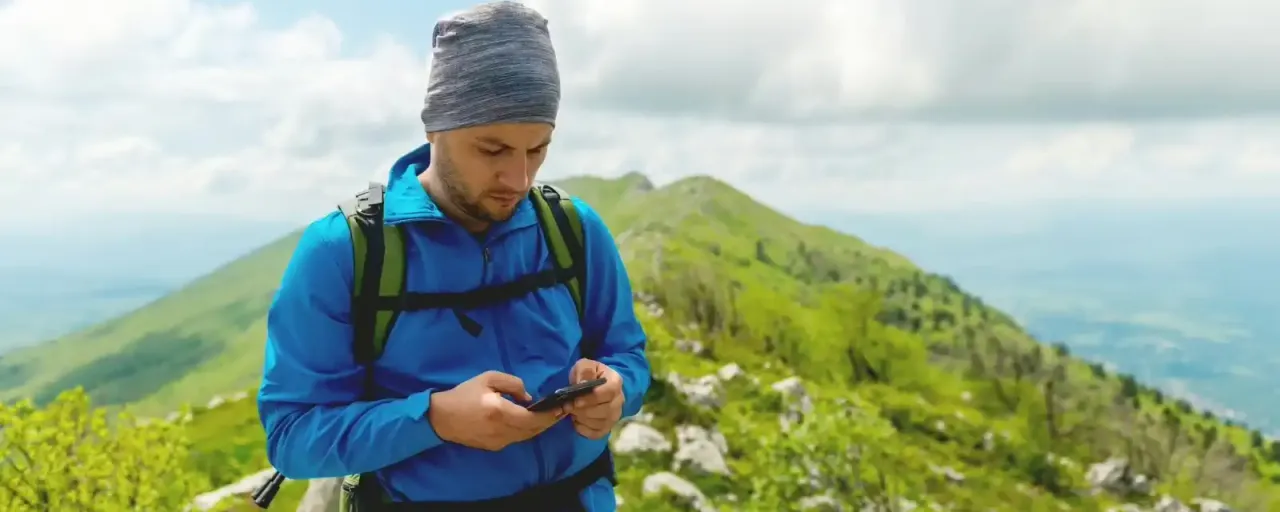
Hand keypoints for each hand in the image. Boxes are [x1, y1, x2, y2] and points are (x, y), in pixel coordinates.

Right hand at [428, 371, 566, 450]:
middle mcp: (502, 431)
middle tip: (561, 412)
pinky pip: (516, 439)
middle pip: (533, 430)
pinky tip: (529, 422)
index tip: (562, 408)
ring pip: (526, 436)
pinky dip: (526, 431)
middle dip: (549, 422)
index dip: (550, 415)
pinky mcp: (494, 447)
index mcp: (501, 413)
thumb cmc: (464, 395)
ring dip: (539, 427)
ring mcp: (498, 442)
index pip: (533, 419)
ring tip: (549, 416)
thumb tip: (529, 397)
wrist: (441, 418)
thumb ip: (513, 384)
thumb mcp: (488, 378)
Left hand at [565, 359, 623, 439]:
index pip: (607, 393)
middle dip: (582, 410)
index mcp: (615, 383)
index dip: (590, 398)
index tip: (575, 400)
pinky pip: (595, 434)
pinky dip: (582, 429)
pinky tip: (577, 420)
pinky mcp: (607, 428)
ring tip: (573, 411)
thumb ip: (584, 371)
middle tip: (568, 406)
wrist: (595, 386)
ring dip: (581, 419)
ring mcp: (614, 417)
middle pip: (603, 411)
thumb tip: (582, 383)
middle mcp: (619, 401)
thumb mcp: (584, 365)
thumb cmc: (589, 375)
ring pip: (598, 423)